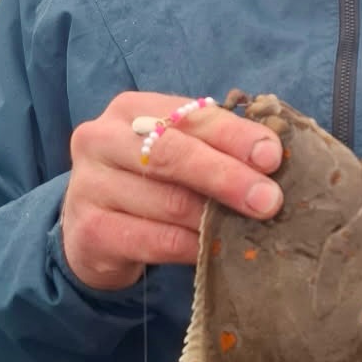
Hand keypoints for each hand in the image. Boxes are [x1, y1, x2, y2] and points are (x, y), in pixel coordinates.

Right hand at [59, 92, 283, 289]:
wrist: (95, 229)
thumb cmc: (150, 182)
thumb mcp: (178, 153)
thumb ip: (215, 147)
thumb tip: (271, 159)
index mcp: (131, 109)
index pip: (190, 116)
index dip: (234, 136)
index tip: (272, 157)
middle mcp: (101, 139)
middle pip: (173, 155)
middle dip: (227, 177)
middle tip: (268, 200)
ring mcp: (89, 185)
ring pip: (168, 202)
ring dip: (214, 219)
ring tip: (249, 229)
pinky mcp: (90, 230)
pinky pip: (155, 241)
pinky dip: (191, 247)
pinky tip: (213, 251)